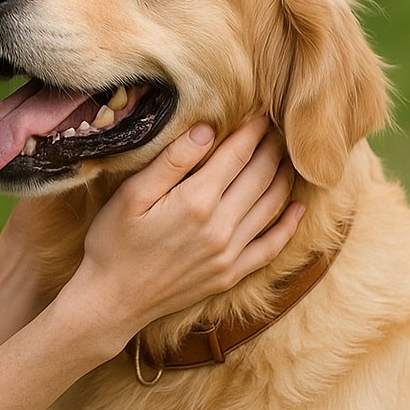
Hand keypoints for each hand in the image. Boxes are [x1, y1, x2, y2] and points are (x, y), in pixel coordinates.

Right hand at [61, 115, 302, 351]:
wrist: (111, 300)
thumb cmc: (112, 242)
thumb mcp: (130, 195)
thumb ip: (171, 162)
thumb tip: (207, 130)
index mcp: (196, 202)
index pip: (237, 155)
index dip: (252, 130)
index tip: (261, 110)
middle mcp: (221, 227)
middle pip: (260, 176)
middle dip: (272, 147)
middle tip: (279, 126)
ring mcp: (229, 254)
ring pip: (271, 206)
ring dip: (284, 176)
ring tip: (288, 155)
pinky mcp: (230, 275)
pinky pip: (271, 247)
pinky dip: (288, 225)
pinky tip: (298, 208)